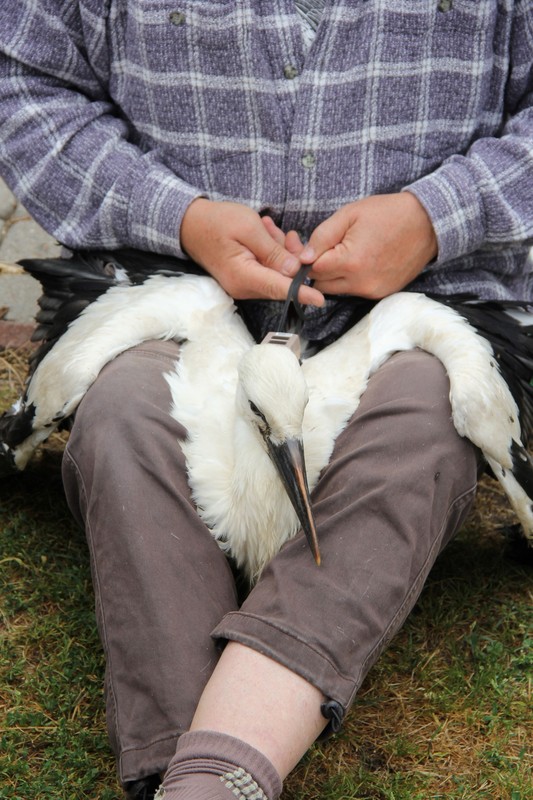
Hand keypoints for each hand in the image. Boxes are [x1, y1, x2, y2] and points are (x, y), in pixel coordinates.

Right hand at [180, 198, 323, 305]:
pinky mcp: (244, 279)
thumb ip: (273, 251)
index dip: (302, 293)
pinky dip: (271, 253)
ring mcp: (242, 285)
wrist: (190, 223)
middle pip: (281, 280)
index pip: (279, 288)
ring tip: (267, 228)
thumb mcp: (249, 228)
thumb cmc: (217, 221)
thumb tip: (293, 271)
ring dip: (279, 251)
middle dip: (291, 259)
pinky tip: (264, 234)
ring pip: (276, 273)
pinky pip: (266, 270)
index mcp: (244, 276)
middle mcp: (243, 287)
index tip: (320, 299)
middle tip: (286, 234)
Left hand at [301, 193, 437, 298]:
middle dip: (318, 270)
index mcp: (350, 262)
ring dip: (334, 276)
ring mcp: (373, 291)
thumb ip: (322, 236)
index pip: (312, 271)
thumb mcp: (349, 215)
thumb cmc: (387, 214)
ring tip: (346, 253)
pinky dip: (351, 280)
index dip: (306, 259)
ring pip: (337, 290)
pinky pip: (355, 291)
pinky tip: (361, 261)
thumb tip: (303, 258)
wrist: (427, 224)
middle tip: (327, 250)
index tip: (309, 247)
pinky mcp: (382, 293)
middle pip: (321, 286)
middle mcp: (361, 283)